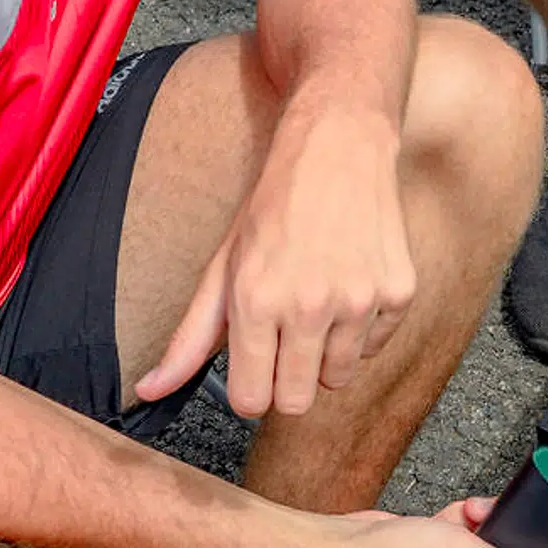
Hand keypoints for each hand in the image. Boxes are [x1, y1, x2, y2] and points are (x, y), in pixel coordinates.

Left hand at [135, 106, 415, 418]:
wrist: (339, 147)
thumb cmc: (276, 205)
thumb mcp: (224, 264)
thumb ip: (191, 335)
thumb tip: (149, 391)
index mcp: (258, 301)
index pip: (253, 400)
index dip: (251, 386)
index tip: (256, 360)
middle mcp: (310, 305)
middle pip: (297, 401)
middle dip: (288, 377)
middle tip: (287, 334)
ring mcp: (359, 300)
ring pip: (339, 378)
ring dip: (326, 352)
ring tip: (320, 301)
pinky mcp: (399, 292)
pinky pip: (374, 347)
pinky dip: (362, 328)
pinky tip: (350, 283)